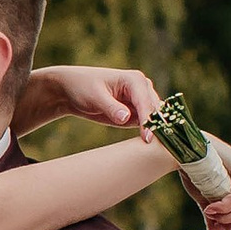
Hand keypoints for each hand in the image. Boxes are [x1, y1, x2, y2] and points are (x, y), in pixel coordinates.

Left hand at [17, 62, 161, 133]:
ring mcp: (141, 101)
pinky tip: (149, 147)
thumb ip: (111, 107)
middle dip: (159, 127)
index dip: (148, 121)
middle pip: (156, 111)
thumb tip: (126, 117)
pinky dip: (150, 134)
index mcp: (135, 80)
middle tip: (157, 146)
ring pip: (155, 118)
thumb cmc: (82, 87)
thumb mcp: (95, 97)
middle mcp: (143, 88)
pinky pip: (147, 124)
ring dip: (157, 132)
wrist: (72, 89)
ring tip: (157, 149)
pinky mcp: (136, 112)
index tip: (148, 138)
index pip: (146, 103)